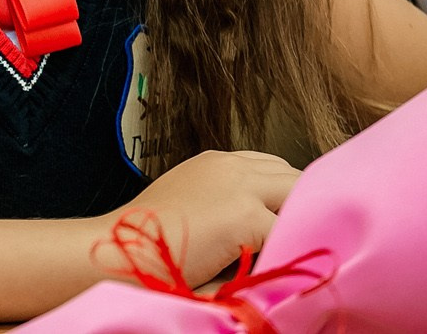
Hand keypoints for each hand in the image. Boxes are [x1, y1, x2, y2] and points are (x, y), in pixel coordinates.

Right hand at [103, 150, 299, 287]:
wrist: (124, 248)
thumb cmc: (146, 236)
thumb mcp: (187, 201)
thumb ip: (220, 200)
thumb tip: (255, 224)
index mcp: (216, 161)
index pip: (271, 165)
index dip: (283, 192)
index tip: (286, 216)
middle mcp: (231, 166)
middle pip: (292, 177)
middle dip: (300, 205)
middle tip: (302, 236)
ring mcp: (240, 188)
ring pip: (298, 199)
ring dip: (299, 224)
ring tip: (297, 249)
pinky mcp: (246, 216)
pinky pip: (287, 233)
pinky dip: (289, 249)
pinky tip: (284, 265)